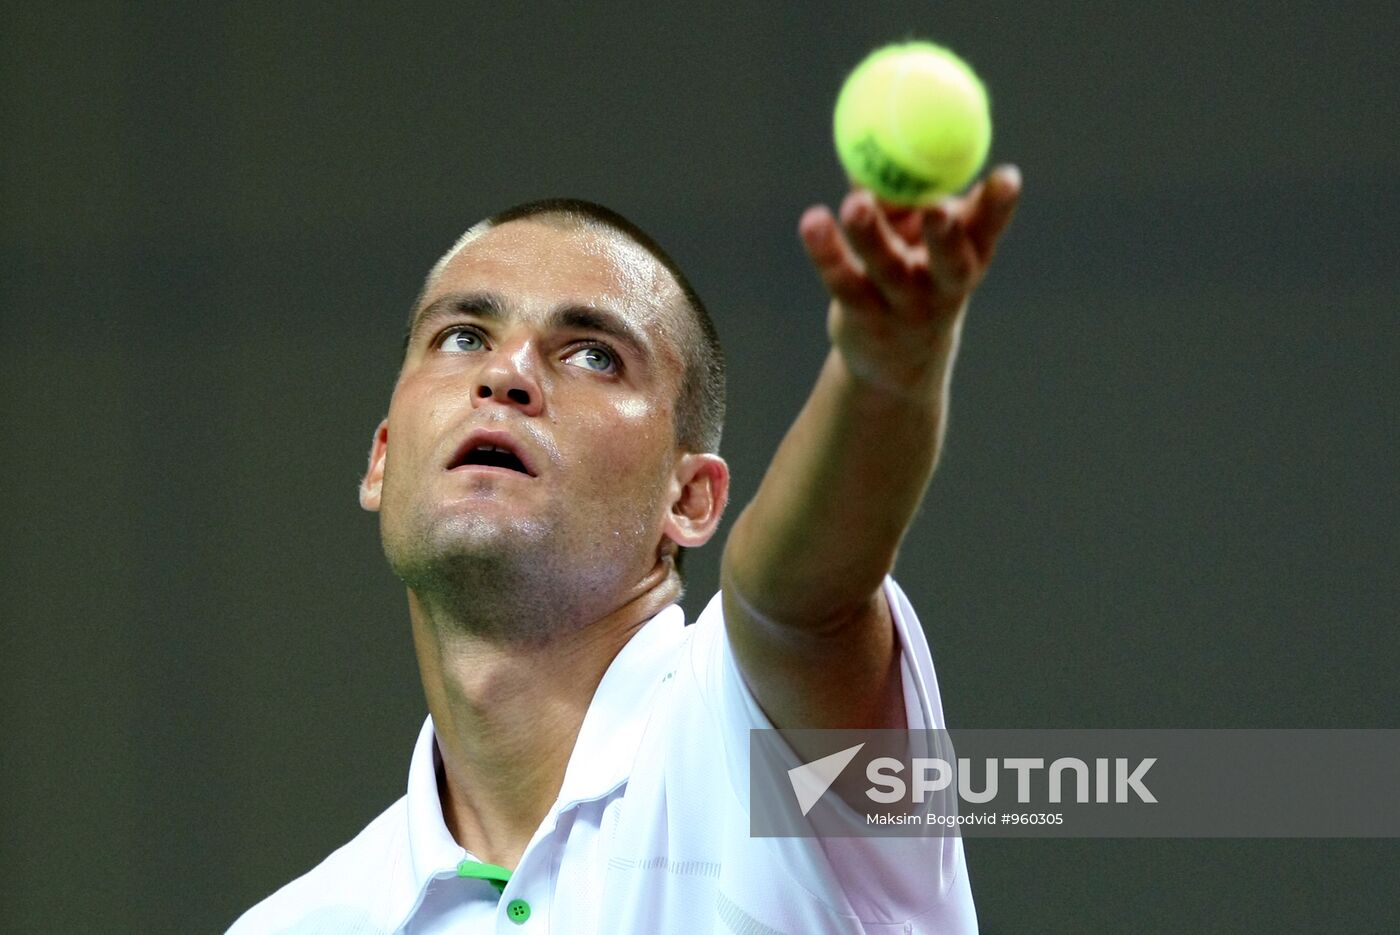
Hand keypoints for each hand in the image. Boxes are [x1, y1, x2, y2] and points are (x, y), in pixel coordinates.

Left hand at [798, 164, 1021, 391]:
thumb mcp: (921, 236)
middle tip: (937, 206)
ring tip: (855, 202)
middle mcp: (944, 288)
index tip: (1007, 176)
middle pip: (950, 263)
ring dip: (871, 235)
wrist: (895, 361)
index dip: (999, 206)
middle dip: (947, 235)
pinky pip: (843, 282)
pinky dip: (826, 251)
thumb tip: (884, 136)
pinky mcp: (864, 321)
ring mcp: (905, 308)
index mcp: (969, 260)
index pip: (989, 231)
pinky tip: (813, 222)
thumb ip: (909, 194)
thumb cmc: (915, 273)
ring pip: (888, 270)